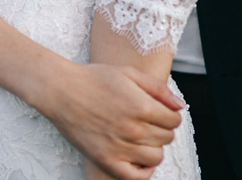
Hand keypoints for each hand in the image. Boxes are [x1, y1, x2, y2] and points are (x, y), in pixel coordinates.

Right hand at [34, 62, 184, 179]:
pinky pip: (136, 177)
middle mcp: (132, 129)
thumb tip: (180, 106)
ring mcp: (119, 147)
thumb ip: (158, 88)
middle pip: (166, 137)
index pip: (174, 120)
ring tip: (141, 137)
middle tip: (147, 120)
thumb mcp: (128, 73)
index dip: (170, 114)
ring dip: (154, 147)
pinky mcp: (106, 160)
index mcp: (141, 106)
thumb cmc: (93, 78)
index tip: (160, 111)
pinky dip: (143, 171)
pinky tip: (139, 158)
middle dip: (162, 128)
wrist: (60, 90)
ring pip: (156, 157)